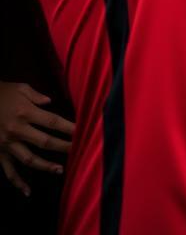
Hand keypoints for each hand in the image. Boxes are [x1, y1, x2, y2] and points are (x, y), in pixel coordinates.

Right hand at [0, 81, 73, 196]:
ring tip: (60, 170)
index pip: (52, 122)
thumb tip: (50, 101)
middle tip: (79, 150)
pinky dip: (17, 182)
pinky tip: (27, 191)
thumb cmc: (0, 93)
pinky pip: (8, 171)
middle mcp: (17, 130)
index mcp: (25, 113)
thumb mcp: (19, 88)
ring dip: (45, 166)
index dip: (68, 127)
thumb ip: (36, 95)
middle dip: (63, 146)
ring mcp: (6, 144)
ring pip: (29, 159)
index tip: (82, 131)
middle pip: (45, 142)